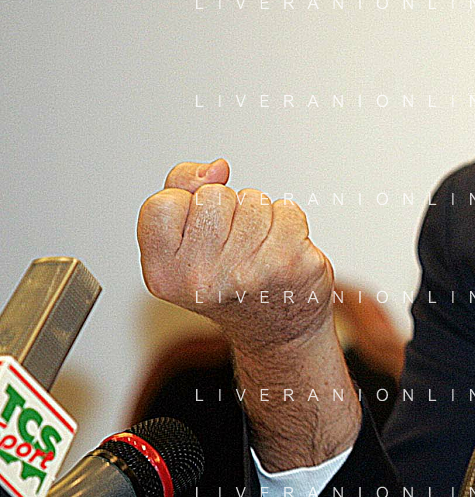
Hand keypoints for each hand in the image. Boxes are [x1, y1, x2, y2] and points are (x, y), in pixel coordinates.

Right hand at [137, 158, 359, 470]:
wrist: (276, 328)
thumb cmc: (227, 278)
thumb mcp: (183, 241)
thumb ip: (182, 189)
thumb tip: (217, 168)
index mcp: (163, 274)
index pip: (163, 202)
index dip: (185, 206)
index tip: (197, 233)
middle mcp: (201, 280)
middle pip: (213, 196)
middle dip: (227, 209)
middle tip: (232, 245)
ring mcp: (248, 274)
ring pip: (253, 199)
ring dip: (259, 216)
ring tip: (257, 248)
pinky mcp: (290, 265)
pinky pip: (287, 209)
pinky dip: (289, 222)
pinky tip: (282, 250)